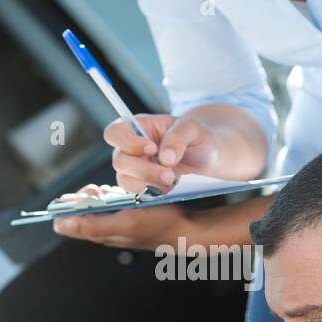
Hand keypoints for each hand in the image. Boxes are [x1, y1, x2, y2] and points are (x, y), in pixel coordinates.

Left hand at [50, 186, 183, 248]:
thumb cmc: (158, 224)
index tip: (83, 198)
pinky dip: (112, 194)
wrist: (186, 227)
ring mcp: (115, 223)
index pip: (66, 223)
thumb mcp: (125, 223)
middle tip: (99, 190)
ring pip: (94, 205)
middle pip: (79, 212)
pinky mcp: (127, 216)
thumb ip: (92, 226)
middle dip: (84, 198)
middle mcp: (104, 230)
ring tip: (110, 190)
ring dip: (99, 194)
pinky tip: (122, 191)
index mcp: (99, 233)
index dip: (68, 208)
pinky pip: (110, 203)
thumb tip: (60, 224)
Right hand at [104, 113, 219, 194]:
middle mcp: (131, 148)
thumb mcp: (193, 129)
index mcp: (138, 127)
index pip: (114, 133)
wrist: (207, 158)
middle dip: (144, 170)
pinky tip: (169, 189)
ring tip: (173, 182)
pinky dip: (153, 193)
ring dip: (149, 183)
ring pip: (126, 180)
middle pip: (119, 161)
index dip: (128, 142)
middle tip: (169, 175)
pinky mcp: (141, 186)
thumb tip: (165, 158)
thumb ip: (178, 137)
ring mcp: (134, 169)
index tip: (152, 148)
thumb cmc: (196, 137)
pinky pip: (137, 194)